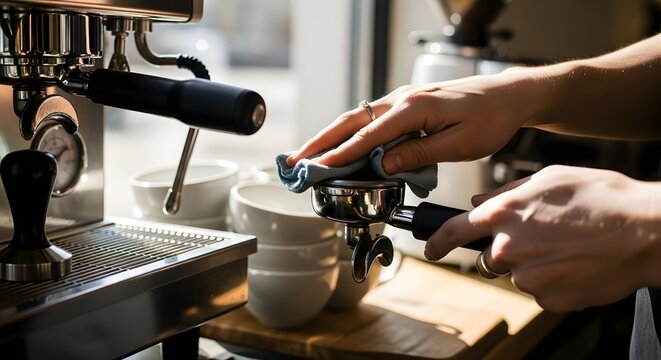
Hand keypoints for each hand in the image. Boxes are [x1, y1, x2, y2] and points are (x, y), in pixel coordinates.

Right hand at [286, 72, 532, 173]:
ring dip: (331, 138)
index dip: (340, 155)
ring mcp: (403, 100)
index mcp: (413, 108)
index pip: (368, 136)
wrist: (509, 95)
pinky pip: (372, 120)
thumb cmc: (490, 119)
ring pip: (358, 120)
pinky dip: (351, 134)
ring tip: (308, 157)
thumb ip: (419, 154)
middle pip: (351, 122)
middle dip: (320, 143)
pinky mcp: (407, 105)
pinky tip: (342, 146)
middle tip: (295, 162)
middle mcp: (402, 99)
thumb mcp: (459, 144)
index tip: (316, 170)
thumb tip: (383, 164)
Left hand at [425, 165, 660, 311]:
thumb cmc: (601, 198)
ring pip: (517, 274)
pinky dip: (552, 281)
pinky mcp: (547, 299)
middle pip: (489, 257)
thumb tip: (478, 203)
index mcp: (503, 215)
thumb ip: (505, 194)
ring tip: (566, 248)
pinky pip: (539, 291)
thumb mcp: (548, 179)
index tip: (431, 249)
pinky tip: (574, 264)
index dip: (437, 241)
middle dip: (505, 250)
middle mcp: (507, 248)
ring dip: (533, 265)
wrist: (644, 231)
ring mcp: (527, 278)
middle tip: (540, 239)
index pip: (453, 232)